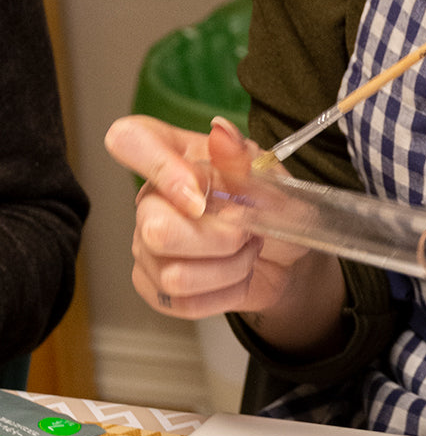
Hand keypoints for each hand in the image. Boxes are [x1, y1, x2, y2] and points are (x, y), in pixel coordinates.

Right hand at [104, 116, 343, 345]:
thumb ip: (244, 159)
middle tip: (247, 231)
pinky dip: (225, 292)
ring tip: (246, 252)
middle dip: (220, 240)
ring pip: (175, 275)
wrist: (285, 256)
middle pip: (157, 230)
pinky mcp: (154, 287)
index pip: (130, 140)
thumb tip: (222, 133)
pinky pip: (184, 303)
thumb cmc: (271, 207)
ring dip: (229, 268)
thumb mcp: (271, 178)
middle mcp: (152, 199)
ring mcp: (146, 245)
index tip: (200, 192)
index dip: (159, 167)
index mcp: (176, 155)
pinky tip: (235, 275)